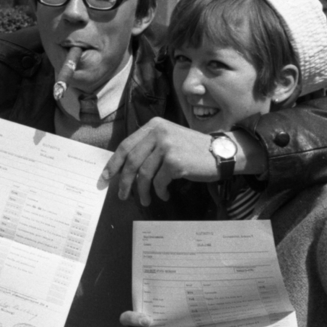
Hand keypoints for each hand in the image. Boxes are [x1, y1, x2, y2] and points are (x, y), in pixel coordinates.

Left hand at [99, 118, 218, 205]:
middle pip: (131, 161)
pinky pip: (159, 182)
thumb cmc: (193, 150)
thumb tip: (124, 169)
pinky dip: (159, 192)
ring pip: (144, 174)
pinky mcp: (175, 162)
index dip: (113, 163)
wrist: (221, 153)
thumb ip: (149, 148)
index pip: (126, 145)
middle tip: (122, 196)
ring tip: (145, 200)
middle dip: (124, 181)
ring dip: (142, 191)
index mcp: (154, 126)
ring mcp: (167, 146)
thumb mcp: (169, 140)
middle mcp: (159, 132)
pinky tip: (165, 195)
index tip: (105, 178)